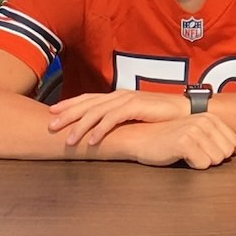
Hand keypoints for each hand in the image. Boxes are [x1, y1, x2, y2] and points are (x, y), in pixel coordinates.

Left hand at [49, 88, 186, 147]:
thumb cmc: (161, 116)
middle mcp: (119, 95)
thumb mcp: (135, 116)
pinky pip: (114, 119)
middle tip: (50, 126)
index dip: (69, 105)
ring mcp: (127, 99)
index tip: (52, 112)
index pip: (88, 99)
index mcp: (117, 96)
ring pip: (97, 112)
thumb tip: (103, 128)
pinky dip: (101, 130)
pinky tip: (92, 140)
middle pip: (87, 104)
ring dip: (81, 127)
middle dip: (67, 115)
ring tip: (69, 140)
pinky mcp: (137, 106)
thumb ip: (119, 118)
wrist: (185, 110)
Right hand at [131, 114, 235, 169]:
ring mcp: (194, 130)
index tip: (200, 148)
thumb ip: (223, 140)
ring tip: (185, 153)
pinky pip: (202, 164)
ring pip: (215, 160)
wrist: (139, 138)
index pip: (232, 144)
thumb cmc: (167, 139)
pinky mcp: (184, 142)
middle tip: (191, 152)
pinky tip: (179, 156)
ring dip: (200, 162)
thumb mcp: (198, 137)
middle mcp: (204, 120)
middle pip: (226, 154)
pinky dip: (192, 165)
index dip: (217, 152)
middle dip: (210, 158)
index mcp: (210, 117)